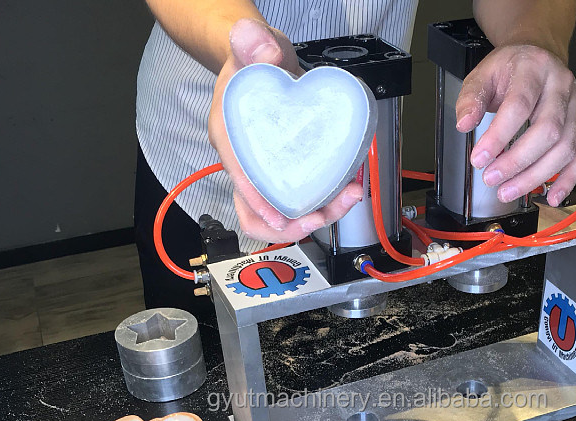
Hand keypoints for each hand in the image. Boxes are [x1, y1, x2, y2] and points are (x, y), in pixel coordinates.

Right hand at [208, 18, 362, 241]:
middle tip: (324, 215)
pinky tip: (346, 190)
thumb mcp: (253, 46)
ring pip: (280, 214)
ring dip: (312, 217)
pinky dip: (322, 203)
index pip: (240, 180)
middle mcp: (243, 164)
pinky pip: (297, 202)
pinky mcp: (282, 175)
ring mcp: (263, 173)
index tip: (283, 217)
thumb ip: (253, 42)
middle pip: (258, 212)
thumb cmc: (254, 61)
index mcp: (229, 139)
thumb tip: (261, 48)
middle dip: (290, 223)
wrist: (263, 63)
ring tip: (346, 199)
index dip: (260, 203)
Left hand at [455, 44, 575, 207]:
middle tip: (491, 178)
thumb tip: (464, 124)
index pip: (519, 105)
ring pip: (565, 148)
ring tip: (508, 191)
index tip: (478, 158)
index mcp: (535, 69)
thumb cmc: (510, 69)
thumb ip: (470, 98)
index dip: (499, 136)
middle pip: (548, 131)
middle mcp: (561, 87)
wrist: (539, 56)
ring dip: (536, 176)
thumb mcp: (482, 75)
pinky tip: (551, 197)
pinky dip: (567, 180)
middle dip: (517, 161)